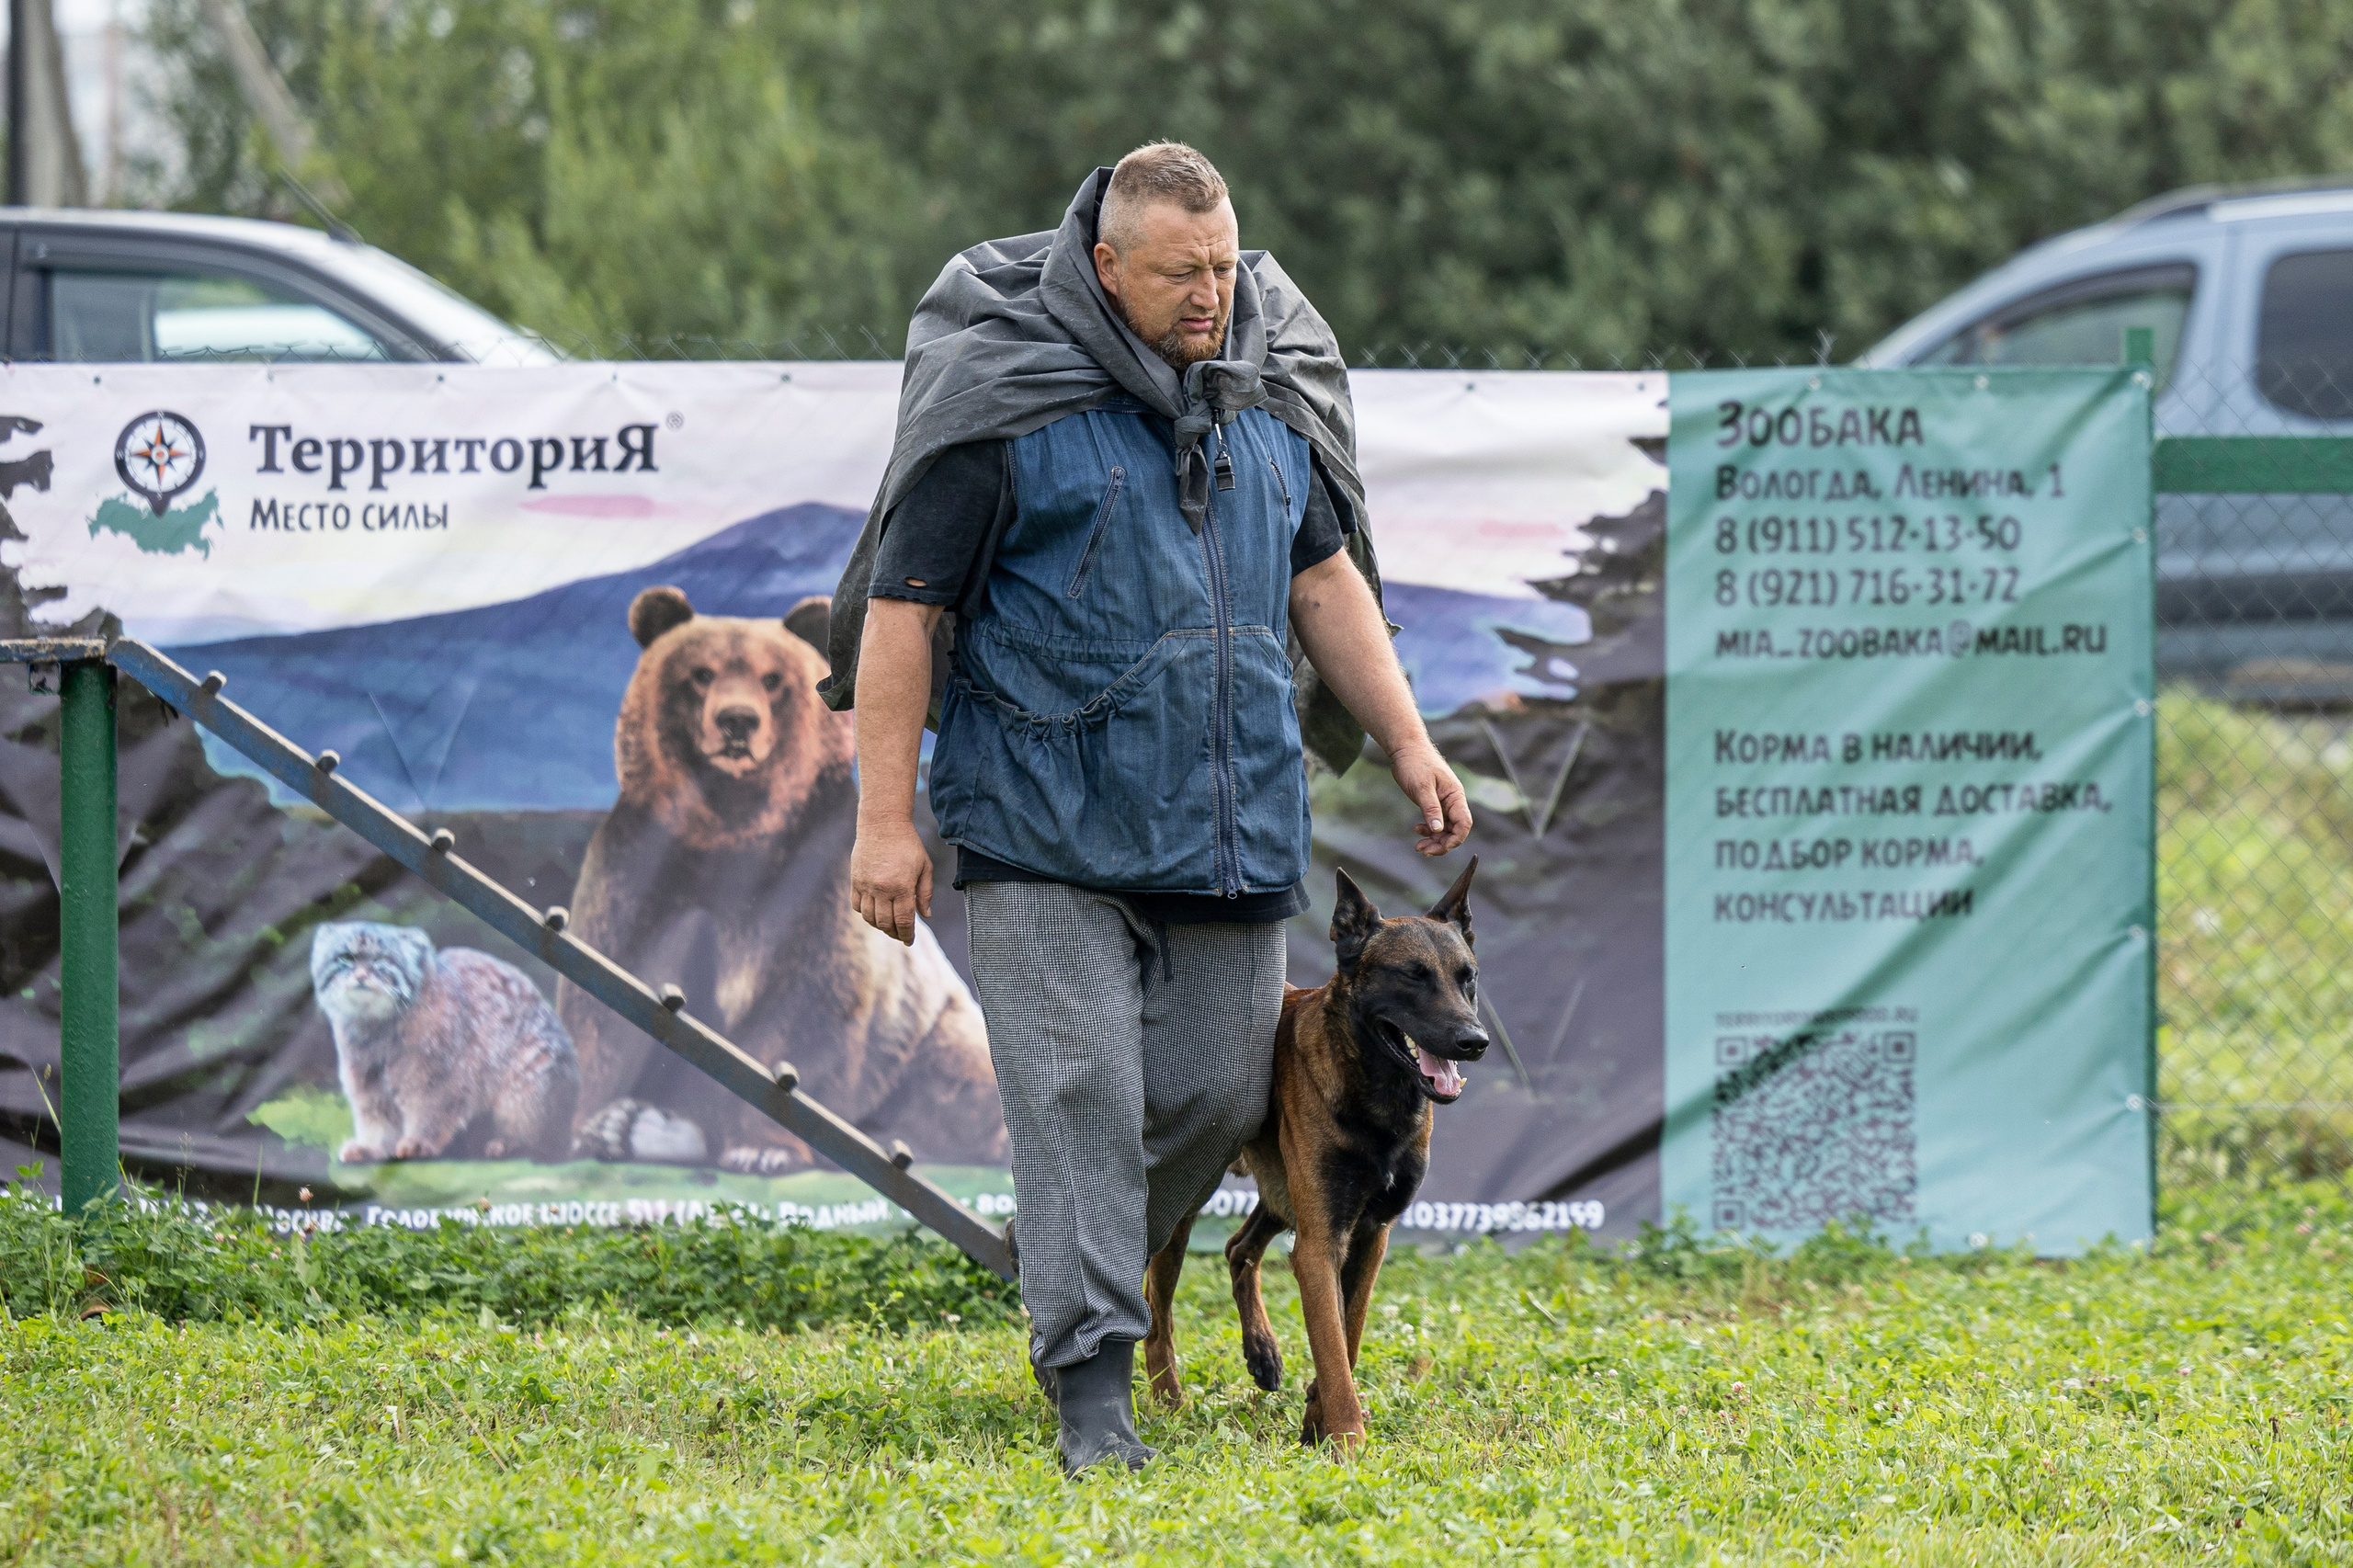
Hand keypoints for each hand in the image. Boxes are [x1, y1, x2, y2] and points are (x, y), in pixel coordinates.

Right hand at [851, 820, 933, 944]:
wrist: (882, 824)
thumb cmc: (908, 845)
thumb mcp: (925, 867)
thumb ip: (925, 893)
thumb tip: (925, 916)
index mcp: (902, 886)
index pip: (904, 920)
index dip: (907, 934)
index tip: (909, 941)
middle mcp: (882, 888)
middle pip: (885, 923)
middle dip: (894, 933)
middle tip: (900, 934)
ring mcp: (866, 885)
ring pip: (869, 918)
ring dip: (879, 925)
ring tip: (888, 924)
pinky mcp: (855, 880)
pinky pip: (857, 906)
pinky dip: (865, 913)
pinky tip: (875, 911)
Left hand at [1389, 740, 1470, 855]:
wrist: (1405, 748)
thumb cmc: (1415, 763)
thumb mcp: (1422, 787)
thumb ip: (1431, 808)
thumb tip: (1437, 830)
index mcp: (1455, 796)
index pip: (1464, 823)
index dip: (1455, 839)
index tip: (1440, 847)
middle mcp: (1453, 801)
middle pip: (1455, 830)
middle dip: (1441, 843)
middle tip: (1423, 850)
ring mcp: (1444, 803)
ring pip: (1445, 829)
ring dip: (1434, 840)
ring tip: (1418, 846)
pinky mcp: (1434, 803)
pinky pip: (1435, 822)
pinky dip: (1428, 830)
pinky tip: (1416, 830)